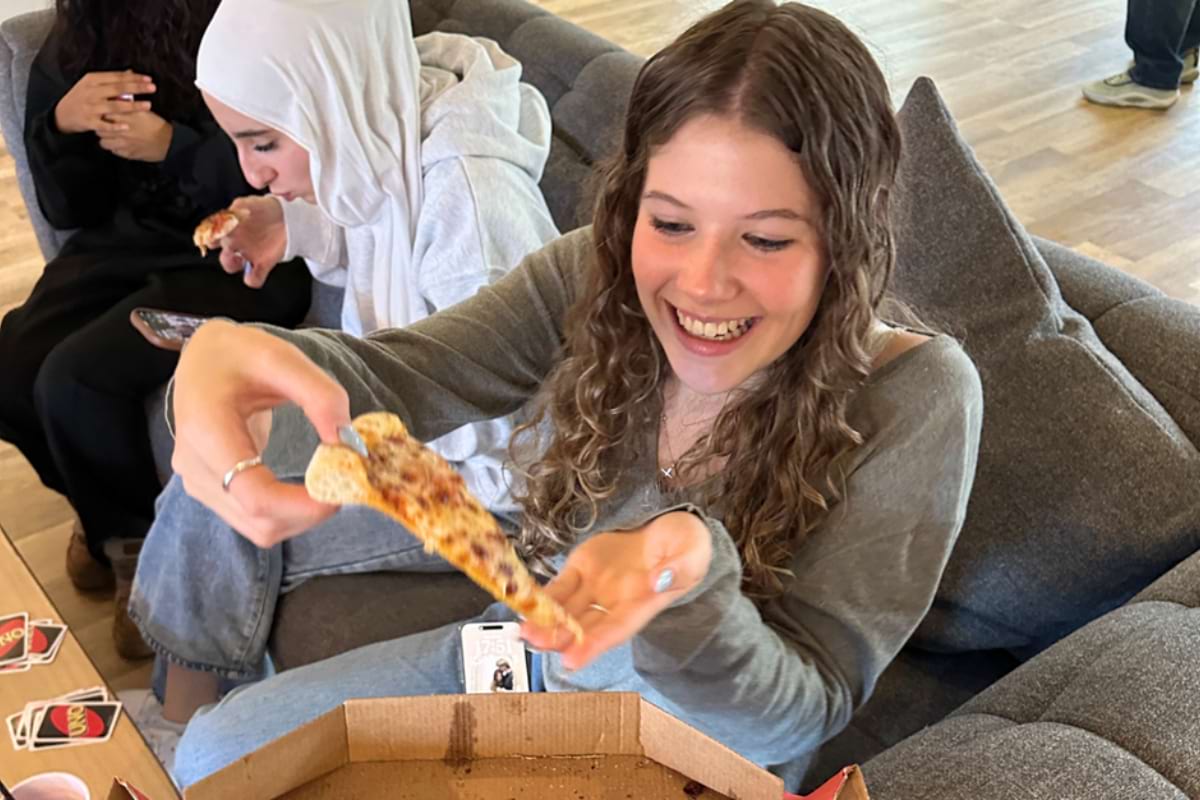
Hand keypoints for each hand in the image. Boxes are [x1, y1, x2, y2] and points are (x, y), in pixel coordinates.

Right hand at [54, 70, 153, 134]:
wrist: (62, 114)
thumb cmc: (82, 97)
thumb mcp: (92, 84)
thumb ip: (111, 79)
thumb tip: (131, 72)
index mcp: (92, 80)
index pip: (116, 77)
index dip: (133, 78)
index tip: (148, 79)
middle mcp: (91, 92)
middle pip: (117, 89)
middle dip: (136, 88)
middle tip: (153, 88)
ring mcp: (90, 107)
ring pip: (114, 106)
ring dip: (132, 106)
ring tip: (148, 105)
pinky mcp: (88, 121)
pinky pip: (104, 125)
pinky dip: (115, 126)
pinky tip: (127, 126)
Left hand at [96, 109, 172, 161]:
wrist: (169, 143)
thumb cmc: (157, 125)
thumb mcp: (143, 111)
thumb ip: (129, 106)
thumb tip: (117, 99)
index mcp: (125, 118)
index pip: (104, 114)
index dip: (103, 114)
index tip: (105, 114)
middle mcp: (121, 131)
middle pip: (99, 128)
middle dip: (101, 126)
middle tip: (106, 125)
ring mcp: (123, 144)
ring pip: (103, 142)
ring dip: (105, 138)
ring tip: (111, 136)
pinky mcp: (127, 154)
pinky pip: (113, 151)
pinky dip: (114, 147)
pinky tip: (119, 144)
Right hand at [170, 320, 350, 546]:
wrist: (203, 359)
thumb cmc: (240, 354)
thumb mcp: (282, 357)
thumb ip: (320, 395)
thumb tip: (348, 442)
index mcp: (206, 430)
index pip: (253, 493)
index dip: (301, 506)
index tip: (342, 492)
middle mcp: (195, 465)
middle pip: (259, 520)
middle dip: (310, 512)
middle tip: (347, 482)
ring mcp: (197, 483)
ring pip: (258, 528)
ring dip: (302, 516)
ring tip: (331, 480)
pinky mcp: (210, 490)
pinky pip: (253, 520)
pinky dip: (288, 513)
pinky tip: (310, 485)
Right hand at [217, 196, 286, 288]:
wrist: (288, 217)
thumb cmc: (266, 209)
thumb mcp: (249, 203)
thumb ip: (238, 207)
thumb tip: (232, 211)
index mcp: (229, 229)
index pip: (211, 236)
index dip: (209, 238)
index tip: (212, 237)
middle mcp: (235, 243)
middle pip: (221, 252)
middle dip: (223, 249)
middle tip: (230, 246)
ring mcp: (248, 254)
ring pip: (231, 265)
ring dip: (231, 264)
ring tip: (238, 260)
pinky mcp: (263, 263)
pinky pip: (253, 278)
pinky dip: (252, 279)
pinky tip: (254, 273)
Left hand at [521, 511, 713, 669]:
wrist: (667, 527)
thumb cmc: (685, 545)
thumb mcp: (692, 552)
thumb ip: (679, 568)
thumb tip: (659, 580)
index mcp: (643, 603)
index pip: (617, 628)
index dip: (595, 644)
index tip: (573, 659)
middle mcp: (615, 602)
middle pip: (585, 626)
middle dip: (560, 638)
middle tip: (536, 643)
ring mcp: (596, 586)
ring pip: (567, 610)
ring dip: (545, 623)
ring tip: (525, 631)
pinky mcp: (582, 568)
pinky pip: (559, 586)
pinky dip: (542, 597)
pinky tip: (526, 604)